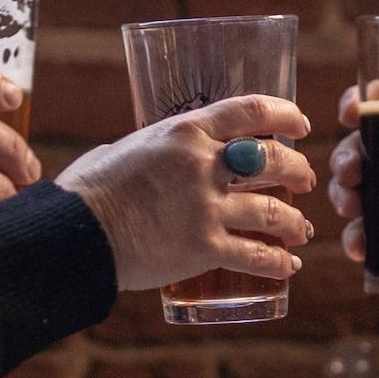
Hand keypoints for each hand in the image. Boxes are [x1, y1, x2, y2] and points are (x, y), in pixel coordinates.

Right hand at [58, 94, 316, 290]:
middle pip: (274, 160)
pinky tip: (289, 267)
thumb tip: (159, 153)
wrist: (73, 234)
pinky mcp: (204, 248)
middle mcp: (202, 164)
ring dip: (295, 222)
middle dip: (299, 171)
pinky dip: (280, 263)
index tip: (302, 126)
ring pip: (274, 211)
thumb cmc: (88, 190)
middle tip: (304, 182)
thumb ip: (155, 148)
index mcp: (184, 131)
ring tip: (301, 230)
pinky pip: (257, 256)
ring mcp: (206, 206)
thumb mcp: (126, 148)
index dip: (287, 116)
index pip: (252, 111)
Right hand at [328, 81, 378, 346]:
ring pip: (352, 190)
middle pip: (360, 146)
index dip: (363, 100)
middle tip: (353, 171)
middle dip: (346, 154)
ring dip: (343, 195)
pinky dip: (355, 240)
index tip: (353, 111)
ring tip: (353, 208)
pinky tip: (360, 248)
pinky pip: (361, 236)